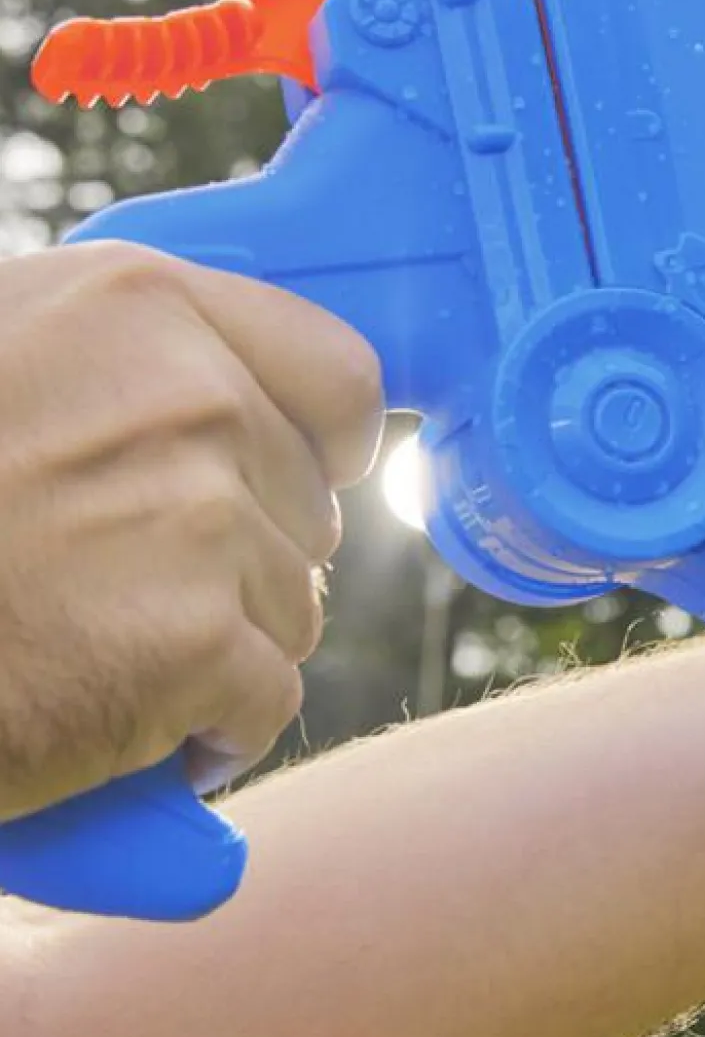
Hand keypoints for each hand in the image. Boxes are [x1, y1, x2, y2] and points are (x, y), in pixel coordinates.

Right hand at [0, 243, 383, 820]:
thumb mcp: (6, 350)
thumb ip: (130, 357)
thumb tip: (244, 400)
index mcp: (141, 308)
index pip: (339, 375)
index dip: (318, 446)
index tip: (286, 481)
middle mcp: (190, 398)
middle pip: (309, 504)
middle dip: (243, 556)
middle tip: (126, 585)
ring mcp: (196, 520)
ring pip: (294, 602)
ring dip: (220, 642)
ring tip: (97, 644)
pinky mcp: (191, 643)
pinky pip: (263, 696)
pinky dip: (209, 728)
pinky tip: (126, 723)